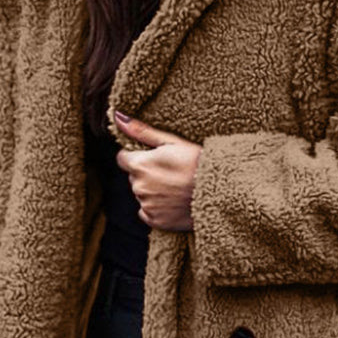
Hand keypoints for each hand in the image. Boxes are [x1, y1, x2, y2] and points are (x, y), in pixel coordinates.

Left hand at [114, 111, 201, 231]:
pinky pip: (147, 212)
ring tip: (175, 187)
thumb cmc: (198, 163)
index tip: (154, 158)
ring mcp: (146, 205)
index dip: (137, 156)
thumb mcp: (172, 142)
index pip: (122, 158)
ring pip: (141, 194)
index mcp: (140, 165)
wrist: (219, 192)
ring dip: (152, 190)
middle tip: (170, 172)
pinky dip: (156, 207)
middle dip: (146, 174)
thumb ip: (142, 131)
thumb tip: (118, 117)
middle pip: (133, 177)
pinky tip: (173, 201)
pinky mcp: (155, 220)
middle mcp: (138, 186)